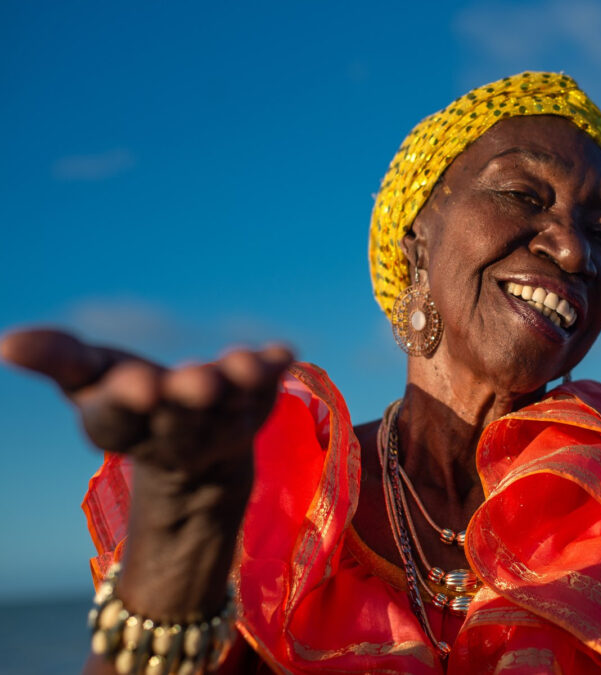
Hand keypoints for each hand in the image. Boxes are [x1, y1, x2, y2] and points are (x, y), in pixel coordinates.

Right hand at [1, 328, 292, 483]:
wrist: (198, 458)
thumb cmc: (131, 403)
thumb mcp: (87, 379)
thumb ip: (57, 359)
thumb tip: (5, 344)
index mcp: (123, 425)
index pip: (118, 420)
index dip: (127, 403)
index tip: (137, 386)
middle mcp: (175, 431)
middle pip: (179, 419)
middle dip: (186, 398)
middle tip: (196, 381)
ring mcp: (222, 423)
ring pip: (228, 410)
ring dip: (234, 385)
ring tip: (240, 365)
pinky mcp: (258, 406)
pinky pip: (270, 390)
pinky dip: (274, 370)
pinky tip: (282, 352)